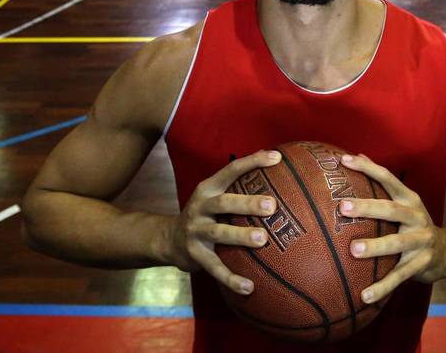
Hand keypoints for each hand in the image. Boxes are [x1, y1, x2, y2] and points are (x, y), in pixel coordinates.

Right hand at [166, 149, 281, 295]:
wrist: (168, 239)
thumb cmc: (205, 215)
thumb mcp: (215, 196)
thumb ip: (238, 185)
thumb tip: (276, 162)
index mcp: (208, 189)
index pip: (231, 170)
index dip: (253, 162)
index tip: (277, 158)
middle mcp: (200, 208)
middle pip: (223, 203)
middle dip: (247, 203)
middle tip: (271, 205)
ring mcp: (195, 232)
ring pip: (218, 233)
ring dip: (240, 236)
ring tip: (263, 240)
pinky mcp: (194, 255)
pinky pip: (215, 268)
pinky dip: (231, 278)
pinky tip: (249, 288)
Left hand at [338, 153, 445, 303]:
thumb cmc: (413, 223)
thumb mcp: (403, 201)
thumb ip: (380, 182)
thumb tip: (354, 154)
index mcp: (409, 199)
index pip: (388, 178)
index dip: (367, 168)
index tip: (343, 161)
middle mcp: (417, 217)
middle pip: (391, 209)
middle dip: (368, 207)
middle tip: (343, 207)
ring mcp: (421, 241)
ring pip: (397, 243)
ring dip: (376, 247)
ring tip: (353, 250)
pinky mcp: (421, 265)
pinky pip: (399, 277)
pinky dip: (382, 287)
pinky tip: (363, 296)